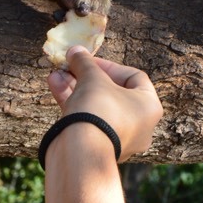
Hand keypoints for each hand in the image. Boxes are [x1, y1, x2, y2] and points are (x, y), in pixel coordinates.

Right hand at [47, 47, 162, 161]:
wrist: (81, 153)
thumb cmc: (98, 109)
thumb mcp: (92, 77)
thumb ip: (84, 62)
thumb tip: (75, 50)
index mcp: (149, 107)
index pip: (133, 77)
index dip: (109, 65)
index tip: (88, 60)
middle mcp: (139, 125)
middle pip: (111, 91)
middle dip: (86, 76)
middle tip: (70, 65)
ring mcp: (118, 137)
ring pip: (96, 105)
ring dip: (75, 86)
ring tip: (56, 73)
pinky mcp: (98, 146)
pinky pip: (88, 119)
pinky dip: (73, 103)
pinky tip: (54, 84)